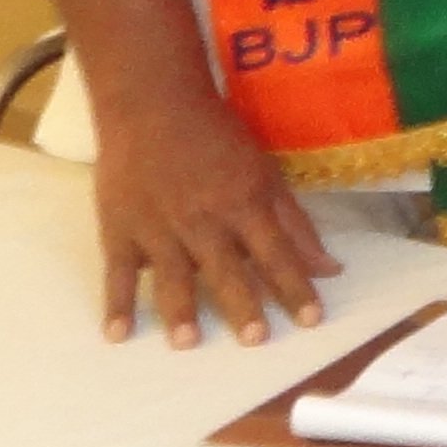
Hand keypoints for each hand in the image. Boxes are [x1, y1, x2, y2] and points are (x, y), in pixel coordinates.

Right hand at [88, 82, 338, 347]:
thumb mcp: (266, 172)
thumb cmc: (217, 136)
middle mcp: (205, 219)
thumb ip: (295, 223)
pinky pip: (117, 272)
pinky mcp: (120, 228)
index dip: (296, 287)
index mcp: (245, 203)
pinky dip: (117, 304)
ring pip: (173, 275)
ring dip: (180, 310)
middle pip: (227, 269)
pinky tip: (118, 334)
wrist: (153, 103)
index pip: (277, 253)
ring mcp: (159, 226)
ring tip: (188, 343)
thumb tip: (330, 267)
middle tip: (256, 340)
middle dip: (244, 305)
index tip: (311, 320)